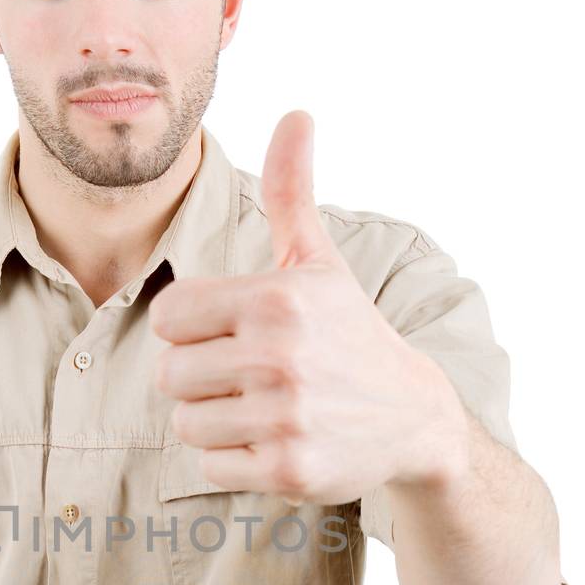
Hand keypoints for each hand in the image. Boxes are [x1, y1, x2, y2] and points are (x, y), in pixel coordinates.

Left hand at [148, 110, 466, 506]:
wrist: (414, 418)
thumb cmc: (349, 335)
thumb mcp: (319, 263)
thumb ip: (290, 194)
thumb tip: (296, 115)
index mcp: (277, 299)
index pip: (170, 316)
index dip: (191, 329)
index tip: (229, 334)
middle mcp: (281, 356)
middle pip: (170, 375)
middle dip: (199, 379)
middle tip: (245, 377)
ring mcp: (286, 416)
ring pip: (186, 424)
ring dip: (214, 421)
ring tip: (261, 408)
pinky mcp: (288, 469)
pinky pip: (210, 466)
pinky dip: (233, 460)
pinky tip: (273, 440)